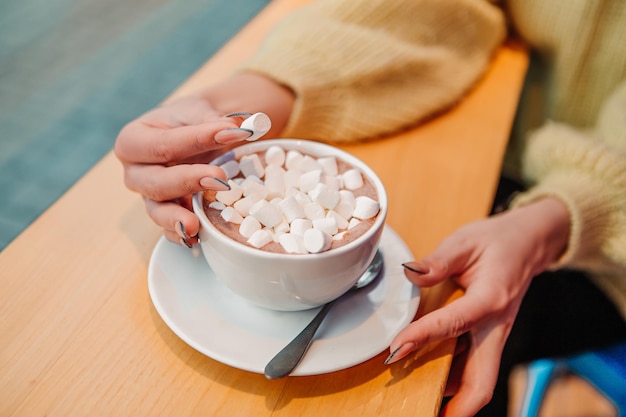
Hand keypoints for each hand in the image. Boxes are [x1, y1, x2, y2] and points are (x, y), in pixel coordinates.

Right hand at [114, 72, 293, 245]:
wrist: (200, 134)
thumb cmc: (192, 120)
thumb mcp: (199, 110)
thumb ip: (211, 119)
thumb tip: (233, 127)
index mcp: (134, 140)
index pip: (162, 144)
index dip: (197, 139)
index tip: (232, 132)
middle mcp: (136, 171)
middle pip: (154, 182)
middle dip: (187, 181)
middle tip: (220, 178)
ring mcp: (150, 196)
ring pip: (157, 210)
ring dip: (176, 218)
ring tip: (194, 224)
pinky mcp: (167, 213)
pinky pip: (169, 229)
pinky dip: (181, 236)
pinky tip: (197, 239)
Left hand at [386, 197, 569, 416]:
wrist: (528, 243)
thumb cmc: (498, 241)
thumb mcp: (465, 241)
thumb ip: (437, 261)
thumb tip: (410, 273)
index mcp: (491, 299)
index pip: (454, 323)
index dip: (423, 338)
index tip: (395, 350)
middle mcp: (496, 326)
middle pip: (482, 381)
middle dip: (458, 408)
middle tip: (428, 415)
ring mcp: (494, 336)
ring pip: (478, 380)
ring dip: (452, 397)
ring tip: (418, 402)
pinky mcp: (489, 339)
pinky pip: (472, 368)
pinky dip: (452, 380)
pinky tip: (426, 377)